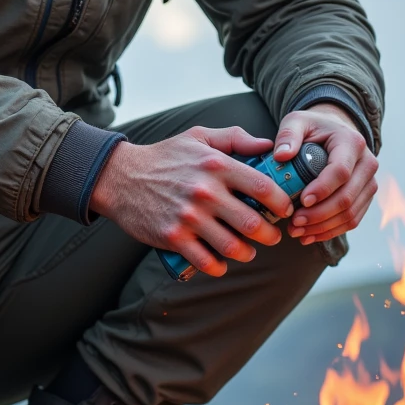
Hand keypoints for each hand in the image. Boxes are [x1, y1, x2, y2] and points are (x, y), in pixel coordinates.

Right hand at [89, 125, 290, 277]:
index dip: (282, 202)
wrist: (120, 177)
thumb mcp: (198, 137)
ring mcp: (189, 217)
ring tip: (249, 250)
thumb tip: (268, 146)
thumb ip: (235, 138)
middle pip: (253, 223)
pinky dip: (219, 267)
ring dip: (247, 253)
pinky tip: (222, 263)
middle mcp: (205, 192)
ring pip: (233, 246)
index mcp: (216, 165)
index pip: (263, 187)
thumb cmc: (163, 158)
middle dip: (270, 235)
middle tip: (272, 236)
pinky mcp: (173, 237)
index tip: (285, 209)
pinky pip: (206, 261)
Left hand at [275, 103, 378, 244]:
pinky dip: (331, 231)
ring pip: (351, 214)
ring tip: (297, 232)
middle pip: (347, 197)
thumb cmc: (314, 128)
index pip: (340, 171)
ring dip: (323, 227)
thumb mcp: (298, 122)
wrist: (336, 132)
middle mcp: (367, 164)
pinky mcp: (365, 197)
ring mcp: (369, 183)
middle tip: (293, 223)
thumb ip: (288, 135)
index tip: (302, 201)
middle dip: (319, 215)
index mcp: (352, 143)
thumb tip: (281, 155)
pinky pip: (353, 221)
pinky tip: (309, 236)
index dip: (322, 189)